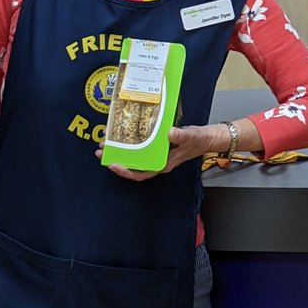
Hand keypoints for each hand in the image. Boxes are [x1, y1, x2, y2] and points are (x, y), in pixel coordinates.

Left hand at [98, 125, 213, 180]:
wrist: (207, 138)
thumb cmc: (199, 140)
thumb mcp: (190, 137)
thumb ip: (180, 136)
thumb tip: (169, 133)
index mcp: (163, 164)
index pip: (140, 173)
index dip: (125, 171)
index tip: (113, 165)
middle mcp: (157, 161)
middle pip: (132, 166)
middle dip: (115, 160)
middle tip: (101, 151)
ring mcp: (156, 155)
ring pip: (134, 157)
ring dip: (119, 152)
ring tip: (106, 143)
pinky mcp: (156, 147)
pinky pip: (139, 148)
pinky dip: (129, 144)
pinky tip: (122, 136)